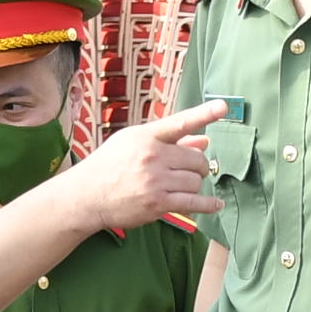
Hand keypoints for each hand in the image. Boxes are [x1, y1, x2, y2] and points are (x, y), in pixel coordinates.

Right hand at [63, 101, 226, 233]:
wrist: (86, 195)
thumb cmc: (109, 165)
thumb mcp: (133, 143)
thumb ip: (170, 140)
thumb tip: (204, 140)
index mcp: (147, 136)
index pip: (180, 122)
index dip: (204, 113)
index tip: (223, 107)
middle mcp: (153, 156)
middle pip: (196, 159)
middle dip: (198, 166)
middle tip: (190, 170)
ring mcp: (156, 180)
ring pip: (196, 180)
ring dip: (194, 184)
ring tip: (180, 185)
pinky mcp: (158, 203)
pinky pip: (193, 202)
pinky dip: (208, 204)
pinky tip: (216, 204)